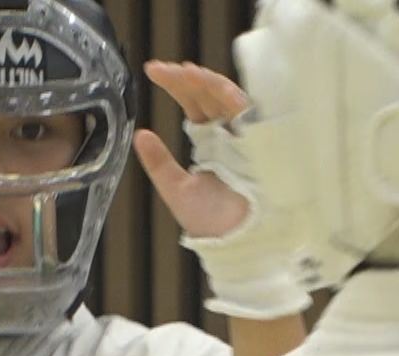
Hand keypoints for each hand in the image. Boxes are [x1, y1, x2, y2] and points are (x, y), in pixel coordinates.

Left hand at [136, 59, 311, 319]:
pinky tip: (210, 85)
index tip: (153, 71)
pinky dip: (229, 97)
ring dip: (205, 81)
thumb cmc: (211, 222)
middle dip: (186, 78)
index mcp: (211, 141)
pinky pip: (247, 112)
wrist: (236, 243)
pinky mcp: (259, 143)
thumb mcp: (176, 188)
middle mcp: (229, 134)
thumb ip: (159, 162)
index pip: (194, 105)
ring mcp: (245, 137)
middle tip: (163, 67)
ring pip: (226, 98)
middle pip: (208, 95)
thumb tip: (140, 134)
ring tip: (183, 71)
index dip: (176, 86)